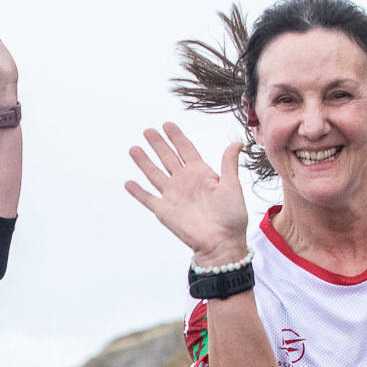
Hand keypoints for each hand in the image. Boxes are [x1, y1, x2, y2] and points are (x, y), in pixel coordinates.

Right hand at [125, 123, 250, 263]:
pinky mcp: (164, 210)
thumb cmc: (231, 216)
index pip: (185, 149)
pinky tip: (129, 182)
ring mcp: (172, 195)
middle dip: (157, 144)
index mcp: (201, 173)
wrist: (221, 242)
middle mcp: (184, 181)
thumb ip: (229, 164)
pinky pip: (148, 198)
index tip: (167, 124)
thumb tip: (237, 142)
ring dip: (144, 162)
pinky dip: (138, 191)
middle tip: (147, 130)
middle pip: (167, 158)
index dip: (176, 137)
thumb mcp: (232, 186)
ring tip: (134, 149)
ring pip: (154, 173)